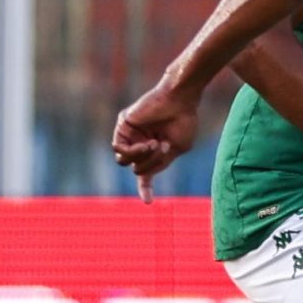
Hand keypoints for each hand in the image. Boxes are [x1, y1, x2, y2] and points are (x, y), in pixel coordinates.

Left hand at [111, 82, 200, 197]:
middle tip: (164, 148)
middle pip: (137, 169)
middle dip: (152, 164)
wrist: (180, 100)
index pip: (145, 173)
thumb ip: (160, 163)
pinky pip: (119, 149)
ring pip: (125, 162)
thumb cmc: (183, 121)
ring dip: (141, 159)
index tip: (148, 202)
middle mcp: (140, 144)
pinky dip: (133, 151)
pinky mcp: (122, 126)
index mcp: (154, 150)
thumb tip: (140, 172)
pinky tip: (146, 143)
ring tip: (155, 145)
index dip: (146, 188)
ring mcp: (130, 135)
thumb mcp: (177, 149)